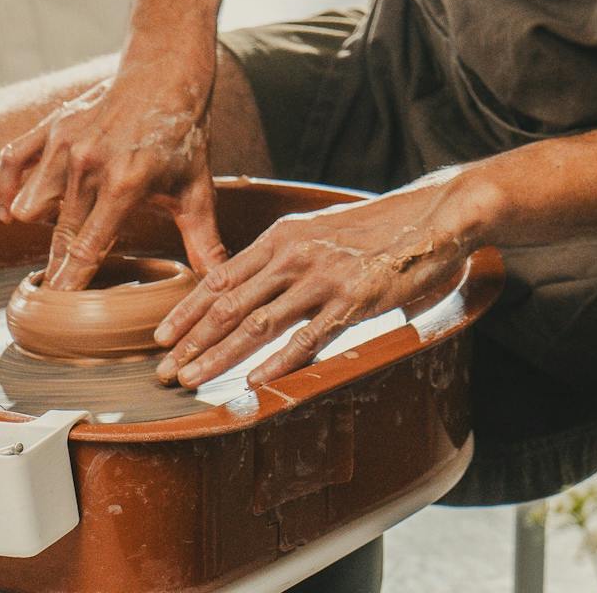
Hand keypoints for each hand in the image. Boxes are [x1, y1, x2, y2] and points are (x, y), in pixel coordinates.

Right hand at [0, 42, 224, 291]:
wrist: (167, 72)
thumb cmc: (184, 134)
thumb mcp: (196, 187)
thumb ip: (202, 237)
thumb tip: (217, 280)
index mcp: (127, 183)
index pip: (87, 247)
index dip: (70, 281)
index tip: (58, 308)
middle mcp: (89, 165)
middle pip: (58, 234)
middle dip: (57, 264)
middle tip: (55, 287)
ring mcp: (65, 144)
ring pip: (31, 206)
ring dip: (45, 223)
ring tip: (67, 227)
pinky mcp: (50, 126)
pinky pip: (9, 164)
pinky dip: (5, 190)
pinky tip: (13, 212)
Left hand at [153, 173, 475, 389]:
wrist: (434, 214)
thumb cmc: (380, 226)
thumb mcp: (322, 229)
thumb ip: (287, 255)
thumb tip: (255, 286)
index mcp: (284, 235)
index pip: (221, 277)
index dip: (187, 311)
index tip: (162, 338)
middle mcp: (296, 254)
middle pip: (229, 304)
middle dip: (191, 342)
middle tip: (163, 373)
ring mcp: (324, 277)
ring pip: (258, 324)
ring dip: (219, 356)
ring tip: (191, 381)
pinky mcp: (355, 299)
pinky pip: (309, 336)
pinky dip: (279, 362)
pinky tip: (255, 382)